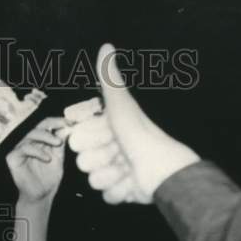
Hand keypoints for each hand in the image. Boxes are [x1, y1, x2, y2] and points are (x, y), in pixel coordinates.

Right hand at [6, 117, 65, 205]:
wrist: (41, 196)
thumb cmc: (49, 179)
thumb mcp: (59, 158)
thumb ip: (61, 144)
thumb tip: (67, 127)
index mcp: (40, 141)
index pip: (47, 125)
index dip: (57, 121)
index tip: (70, 121)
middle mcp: (29, 143)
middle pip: (38, 126)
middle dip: (52, 124)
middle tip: (65, 127)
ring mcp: (20, 149)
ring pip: (30, 135)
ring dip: (46, 136)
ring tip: (58, 143)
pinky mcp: (12, 158)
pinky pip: (23, 149)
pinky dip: (36, 151)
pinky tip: (47, 158)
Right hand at [69, 43, 199, 203]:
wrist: (163, 171)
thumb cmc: (141, 136)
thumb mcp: (121, 106)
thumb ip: (109, 80)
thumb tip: (106, 45)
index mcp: (108, 129)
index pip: (77, 138)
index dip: (90, 139)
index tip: (107, 135)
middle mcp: (110, 149)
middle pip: (82, 161)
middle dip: (100, 158)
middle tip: (118, 153)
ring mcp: (114, 172)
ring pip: (92, 179)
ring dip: (109, 175)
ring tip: (127, 170)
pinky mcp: (120, 192)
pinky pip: (105, 195)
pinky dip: (118, 191)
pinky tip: (130, 184)